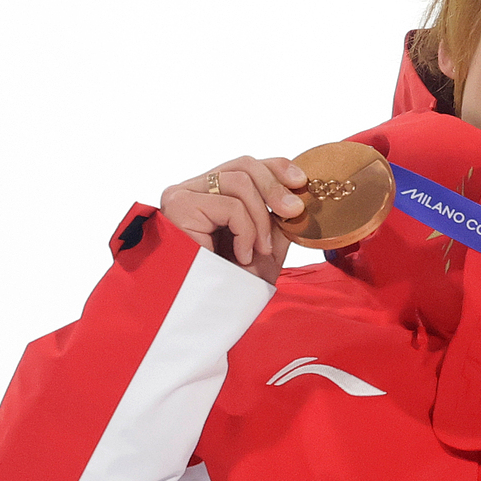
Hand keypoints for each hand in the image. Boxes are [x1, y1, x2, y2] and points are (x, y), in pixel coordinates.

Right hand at [160, 156, 308, 283]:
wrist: (206, 315)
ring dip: (260, 219)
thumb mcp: (264, 245)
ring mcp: (181, 195)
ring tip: (260, 250)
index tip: (301, 181)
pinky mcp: (179, 207)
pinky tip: (242, 256)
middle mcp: (190, 189)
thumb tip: (298, 193)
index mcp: (208, 194)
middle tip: (294, 211)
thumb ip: (278, 217)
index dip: (275, 167)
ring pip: (239, 182)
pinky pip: (231, 206)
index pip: (244, 165)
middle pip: (243, 165)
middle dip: (275, 188)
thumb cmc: (230, 284)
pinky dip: (246, 232)